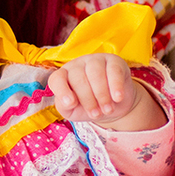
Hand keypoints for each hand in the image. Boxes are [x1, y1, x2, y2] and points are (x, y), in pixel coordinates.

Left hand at [46, 53, 160, 130]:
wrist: (114, 106)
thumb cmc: (88, 107)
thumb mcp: (73, 111)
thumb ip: (65, 106)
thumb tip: (69, 102)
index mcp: (63, 77)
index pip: (57, 79)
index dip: (62, 90)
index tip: (71, 104)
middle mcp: (77, 66)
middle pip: (78, 78)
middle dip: (88, 99)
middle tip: (96, 114)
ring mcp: (95, 60)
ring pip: (95, 73)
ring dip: (102, 94)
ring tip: (107, 110)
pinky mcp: (114, 61)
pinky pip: (114, 70)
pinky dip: (115, 85)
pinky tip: (117, 98)